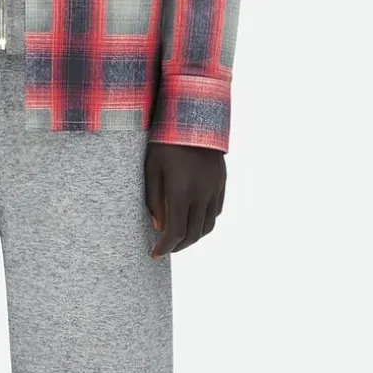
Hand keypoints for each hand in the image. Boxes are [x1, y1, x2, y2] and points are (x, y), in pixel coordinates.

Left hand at [144, 141, 225, 256]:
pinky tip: (193, 220)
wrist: (193, 118)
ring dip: (193, 237)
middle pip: (193, 234)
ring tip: (178, 238)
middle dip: (178, 246)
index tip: (154, 254)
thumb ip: (154, 199)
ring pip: (208, 226)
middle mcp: (202, 193)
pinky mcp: (221, 182)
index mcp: (182, 191)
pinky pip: (216, 211)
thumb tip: (158, 227)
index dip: (165, 247)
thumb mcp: (151, 168)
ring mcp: (214, 188)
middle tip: (165, 249)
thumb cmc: (164, 141)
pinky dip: (205, 222)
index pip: (175, 232)